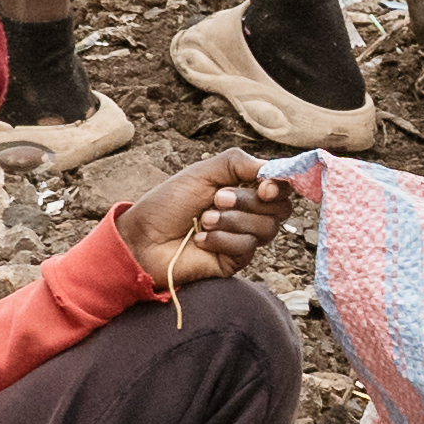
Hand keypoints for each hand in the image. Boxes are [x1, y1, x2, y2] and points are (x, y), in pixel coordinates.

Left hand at [122, 150, 292, 289]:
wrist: (143, 238)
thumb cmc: (168, 203)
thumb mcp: (202, 172)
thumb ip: (239, 162)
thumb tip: (272, 169)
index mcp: (243, 188)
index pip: (280, 187)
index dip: (280, 186)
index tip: (265, 187)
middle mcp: (248, 213)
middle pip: (280, 209)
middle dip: (249, 202)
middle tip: (218, 199)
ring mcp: (243, 238)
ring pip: (265, 229)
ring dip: (232, 221)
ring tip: (204, 220)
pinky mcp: (234, 260)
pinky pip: (247, 248)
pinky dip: (222, 240)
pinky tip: (201, 239)